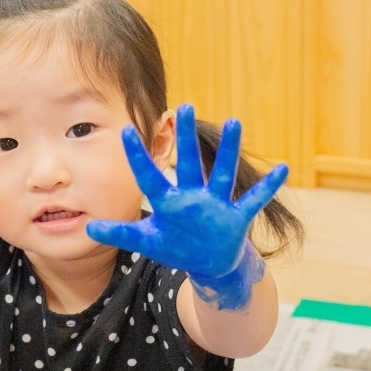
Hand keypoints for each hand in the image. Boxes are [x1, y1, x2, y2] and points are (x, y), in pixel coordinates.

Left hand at [87, 104, 286, 280]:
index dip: (138, 156)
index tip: (126, 130)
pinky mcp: (237, 217)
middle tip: (184, 107)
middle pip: (188, 163)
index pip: (150, 175)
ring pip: (222, 173)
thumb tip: (89, 229)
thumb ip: (121, 233)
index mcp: (168, 202)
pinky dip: (268, 186)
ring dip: (229, 150)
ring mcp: (216, 204)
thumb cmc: (176, 247)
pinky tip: (282, 167)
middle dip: (186, 138)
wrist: (208, 262)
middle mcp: (192, 196)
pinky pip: (254, 200)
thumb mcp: (147, 241)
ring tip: (235, 122)